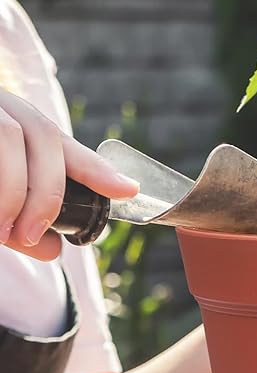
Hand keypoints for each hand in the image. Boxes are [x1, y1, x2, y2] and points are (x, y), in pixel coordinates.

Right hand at [0, 89, 138, 260]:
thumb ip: (20, 223)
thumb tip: (53, 250)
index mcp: (14, 122)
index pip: (60, 142)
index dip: (95, 167)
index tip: (128, 191)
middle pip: (39, 135)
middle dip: (45, 191)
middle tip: (31, 236)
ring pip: (6, 135)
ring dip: (11, 189)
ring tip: (3, 231)